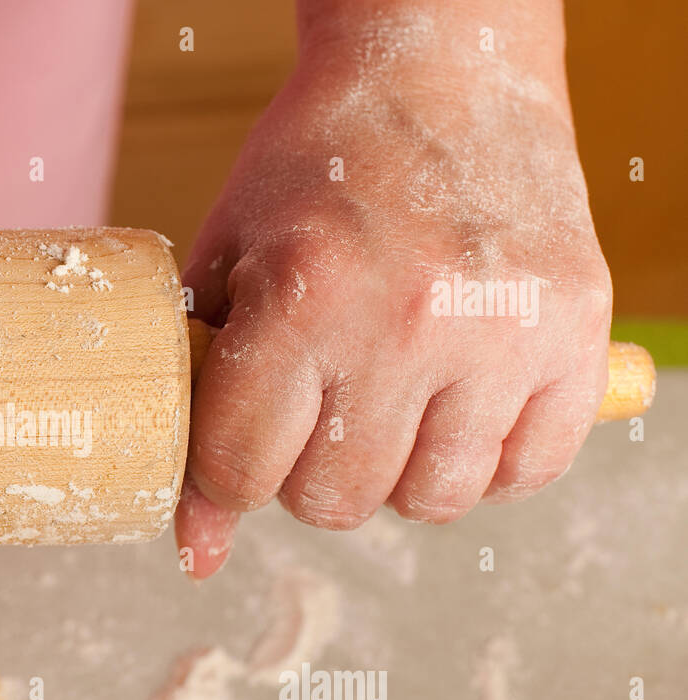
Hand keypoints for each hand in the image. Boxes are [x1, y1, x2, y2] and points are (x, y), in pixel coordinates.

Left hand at [177, 0, 611, 577]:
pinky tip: (455, 411)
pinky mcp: (577, 330)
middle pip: (335, 502)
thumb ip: (201, 405)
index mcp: (303, 298)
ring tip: (387, 407)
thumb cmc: (317, 167)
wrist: (441, 71)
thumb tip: (197, 553)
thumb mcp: (227, 265)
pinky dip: (485, 463)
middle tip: (316, 414)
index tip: (240, 445)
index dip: (227, 472)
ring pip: (432, 502)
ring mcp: (503, 331)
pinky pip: (529, 471)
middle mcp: (408, 323)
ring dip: (396, 474)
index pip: (242, 471)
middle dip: (306, 475)